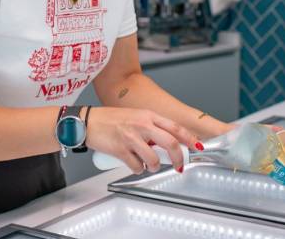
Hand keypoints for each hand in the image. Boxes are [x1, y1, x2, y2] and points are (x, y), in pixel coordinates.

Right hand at [86, 107, 201, 174]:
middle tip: (178, 165)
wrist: (88, 122)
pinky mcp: (120, 150)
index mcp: (148, 115)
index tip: (196, 147)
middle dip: (178, 158)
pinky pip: (137, 166)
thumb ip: (151, 127)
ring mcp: (131, 137)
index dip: (189, 138)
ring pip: (154, 159)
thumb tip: (166, 143)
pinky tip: (133, 164)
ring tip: (149, 164)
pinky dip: (138, 169)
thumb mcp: (135, 116)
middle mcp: (142, 125)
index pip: (175, 127)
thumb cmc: (110, 119)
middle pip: (170, 144)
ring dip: (154, 166)